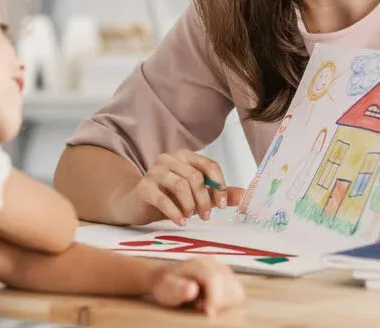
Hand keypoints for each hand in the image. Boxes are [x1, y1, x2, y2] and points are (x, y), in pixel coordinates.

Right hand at [117, 149, 244, 225]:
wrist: (136, 206)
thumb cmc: (169, 198)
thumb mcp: (196, 196)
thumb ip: (217, 194)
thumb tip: (244, 195)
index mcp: (184, 156)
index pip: (209, 165)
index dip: (219, 185)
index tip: (223, 205)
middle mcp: (168, 159)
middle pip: (195, 176)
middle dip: (205, 199)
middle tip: (206, 216)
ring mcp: (154, 171)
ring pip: (180, 185)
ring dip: (190, 205)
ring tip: (190, 217)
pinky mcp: (143, 187)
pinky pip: (163, 198)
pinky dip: (175, 213)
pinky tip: (180, 222)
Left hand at [150, 257, 244, 315]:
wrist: (167, 279)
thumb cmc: (166, 285)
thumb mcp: (166, 288)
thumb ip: (178, 289)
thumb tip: (192, 288)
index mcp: (198, 263)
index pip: (215, 279)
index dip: (214, 298)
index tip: (208, 313)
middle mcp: (213, 262)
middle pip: (229, 284)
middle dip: (218, 301)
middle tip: (200, 306)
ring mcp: (222, 268)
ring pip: (236, 289)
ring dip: (224, 302)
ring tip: (205, 303)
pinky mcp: (228, 276)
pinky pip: (237, 292)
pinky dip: (228, 301)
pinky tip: (212, 301)